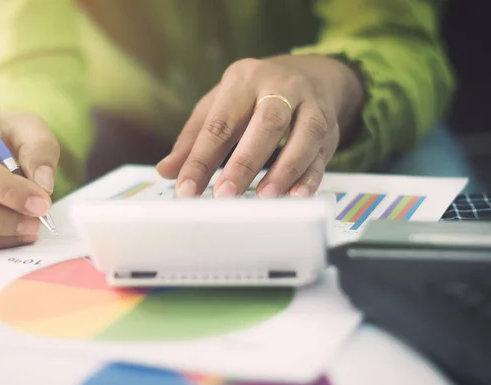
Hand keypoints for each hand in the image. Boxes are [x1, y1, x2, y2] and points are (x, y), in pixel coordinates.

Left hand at [157, 54, 364, 196]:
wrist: (309, 74)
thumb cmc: (253, 96)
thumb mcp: (218, 105)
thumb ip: (193, 139)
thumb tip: (166, 171)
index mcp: (244, 79)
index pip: (219, 123)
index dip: (201, 159)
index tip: (186, 190)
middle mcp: (281, 86)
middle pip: (267, 122)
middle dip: (245, 162)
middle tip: (225, 195)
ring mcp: (310, 105)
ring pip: (304, 134)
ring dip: (285, 169)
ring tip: (264, 197)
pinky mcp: (330, 126)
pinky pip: (323, 152)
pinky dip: (310, 176)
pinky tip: (297, 196)